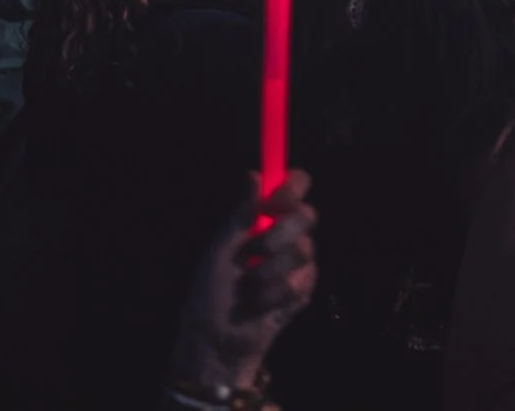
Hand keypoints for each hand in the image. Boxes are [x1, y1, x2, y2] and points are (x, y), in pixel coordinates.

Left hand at [165, 171, 317, 393]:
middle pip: (307, 215)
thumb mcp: (218, 251)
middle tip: (256, 250)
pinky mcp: (303, 289)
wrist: (215, 340)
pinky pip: (301, 281)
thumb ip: (239, 214)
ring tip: (248, 286)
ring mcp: (296, 264)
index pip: (293, 187)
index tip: (277, 199)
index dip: (292, 187)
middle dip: (280, 234)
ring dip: (270, 270)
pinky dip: (274, 294)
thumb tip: (254, 174)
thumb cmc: (208, 293)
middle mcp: (284, 236)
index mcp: (262, 220)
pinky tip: (259, 304)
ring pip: (303, 251)